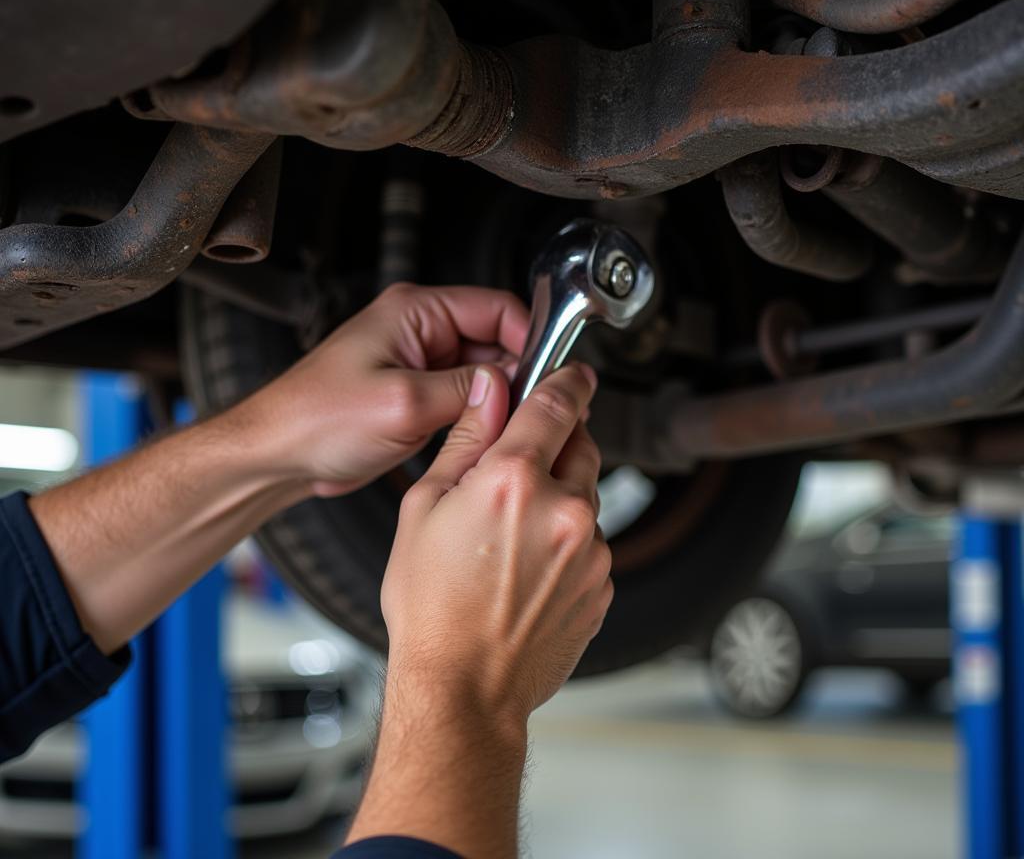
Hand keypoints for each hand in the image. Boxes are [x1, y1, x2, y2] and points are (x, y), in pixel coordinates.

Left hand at [244, 283, 528, 495]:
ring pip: (483, 374)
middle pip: (495, 340)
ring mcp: (419, 364)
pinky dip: (480, 415)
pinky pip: (464, 398)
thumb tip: (511, 385)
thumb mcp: (402, 404)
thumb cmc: (316, 419)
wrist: (278, 456)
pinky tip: (487, 437)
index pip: (496, 307)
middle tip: (536, 408)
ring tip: (512, 426)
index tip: (550, 370)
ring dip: (499, 398)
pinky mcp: (416, 395)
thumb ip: (464, 392)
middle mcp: (421, 331)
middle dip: (518, 373)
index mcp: (416, 311)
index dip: (529, 337)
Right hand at [381, 360, 611, 729]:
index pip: (557, 403)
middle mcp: (564, 509)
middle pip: (580, 443)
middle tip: (519, 468)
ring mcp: (591, 550)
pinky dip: (568, 541)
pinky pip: (592, 541)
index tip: (572, 373)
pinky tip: (528, 569)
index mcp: (514, 480)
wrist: (463, 687)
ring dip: (560, 497)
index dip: (567, 379)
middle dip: (557, 442)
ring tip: (512, 539)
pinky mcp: (604, 583)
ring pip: (587, 495)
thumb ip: (467, 440)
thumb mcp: (424, 508)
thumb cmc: (432, 607)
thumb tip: (490, 393)